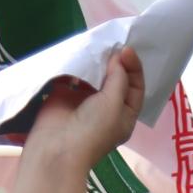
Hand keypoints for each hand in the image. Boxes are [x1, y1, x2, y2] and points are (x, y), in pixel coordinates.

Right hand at [26, 47, 145, 173]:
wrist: (56, 149)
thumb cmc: (93, 129)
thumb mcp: (114, 104)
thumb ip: (119, 78)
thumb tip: (118, 56)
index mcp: (125, 114)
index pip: (136, 86)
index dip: (134, 67)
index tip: (125, 50)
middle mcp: (107, 107)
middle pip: (116, 78)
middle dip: (115, 61)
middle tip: (110, 43)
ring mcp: (85, 101)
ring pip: (94, 76)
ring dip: (96, 61)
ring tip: (95, 45)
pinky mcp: (64, 95)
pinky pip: (73, 75)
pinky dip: (77, 64)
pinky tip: (79, 52)